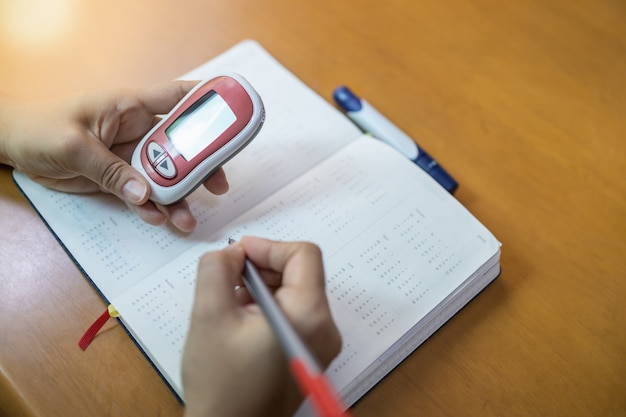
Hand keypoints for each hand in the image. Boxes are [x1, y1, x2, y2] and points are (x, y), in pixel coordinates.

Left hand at [0, 81, 228, 231]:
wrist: (13, 147)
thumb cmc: (39, 127)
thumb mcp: (74, 146)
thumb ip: (111, 170)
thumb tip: (145, 193)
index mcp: (131, 107)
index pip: (179, 98)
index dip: (210, 103)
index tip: (236, 115)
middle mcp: (138, 130)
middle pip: (182, 145)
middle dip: (203, 164)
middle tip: (218, 184)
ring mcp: (131, 156)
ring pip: (166, 176)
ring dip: (179, 196)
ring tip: (186, 218)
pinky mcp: (120, 178)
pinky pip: (144, 194)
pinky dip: (152, 208)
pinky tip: (157, 219)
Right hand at [182, 237, 341, 416]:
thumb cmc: (222, 387)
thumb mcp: (209, 316)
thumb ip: (217, 270)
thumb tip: (233, 251)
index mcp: (308, 316)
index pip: (303, 255)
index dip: (268, 247)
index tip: (239, 254)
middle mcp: (325, 329)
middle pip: (301, 272)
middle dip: (263, 268)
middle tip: (229, 278)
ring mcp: (321, 343)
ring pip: (296, 291)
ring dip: (264, 287)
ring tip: (232, 304)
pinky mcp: (310, 352)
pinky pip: (295, 313)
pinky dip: (269, 306)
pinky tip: (242, 320)